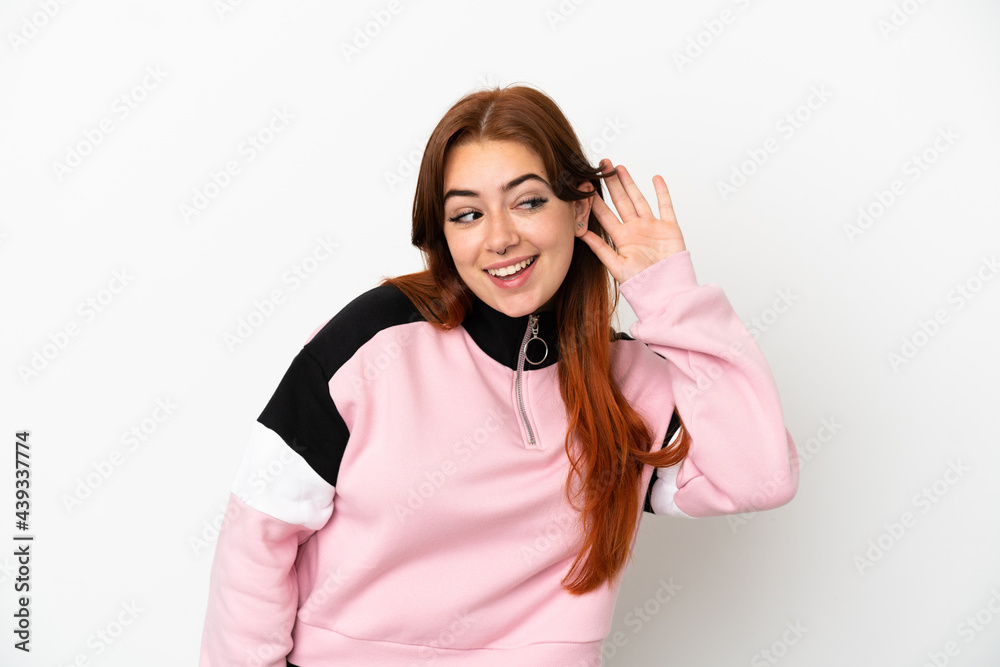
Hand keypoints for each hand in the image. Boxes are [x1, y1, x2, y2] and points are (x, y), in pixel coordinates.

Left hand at [579, 159, 686, 283]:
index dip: (596, 200)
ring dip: (629, 183)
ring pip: (638, 199)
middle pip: (620, 202)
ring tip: (619, 168)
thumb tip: (580, 234)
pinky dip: (661, 192)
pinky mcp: (669, 228)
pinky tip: (655, 179)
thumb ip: (600, 248)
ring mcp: (652, 227)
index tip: (586, 185)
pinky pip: (665, 205)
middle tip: (602, 166)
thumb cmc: (641, 284)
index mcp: (621, 239)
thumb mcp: (615, 265)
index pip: (605, 214)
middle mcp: (635, 230)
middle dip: (611, 184)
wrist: (665, 291)